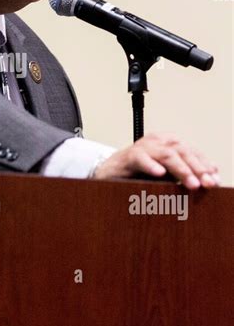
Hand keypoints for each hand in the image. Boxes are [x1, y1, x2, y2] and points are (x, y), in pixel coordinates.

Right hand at [93, 133, 219, 189]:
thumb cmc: (140, 173)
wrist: (110, 172)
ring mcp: (143, 147)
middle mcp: (157, 141)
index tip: (214, 181)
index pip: (191, 151)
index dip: (205, 165)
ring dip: (181, 169)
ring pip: (166, 154)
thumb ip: (185, 173)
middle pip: (182, 151)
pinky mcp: (129, 156)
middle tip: (207, 183)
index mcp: (168, 142)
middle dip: (197, 168)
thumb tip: (211, 178)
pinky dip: (151, 166)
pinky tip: (160, 174)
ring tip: (191, 183)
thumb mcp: (166, 174)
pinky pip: (141, 159)